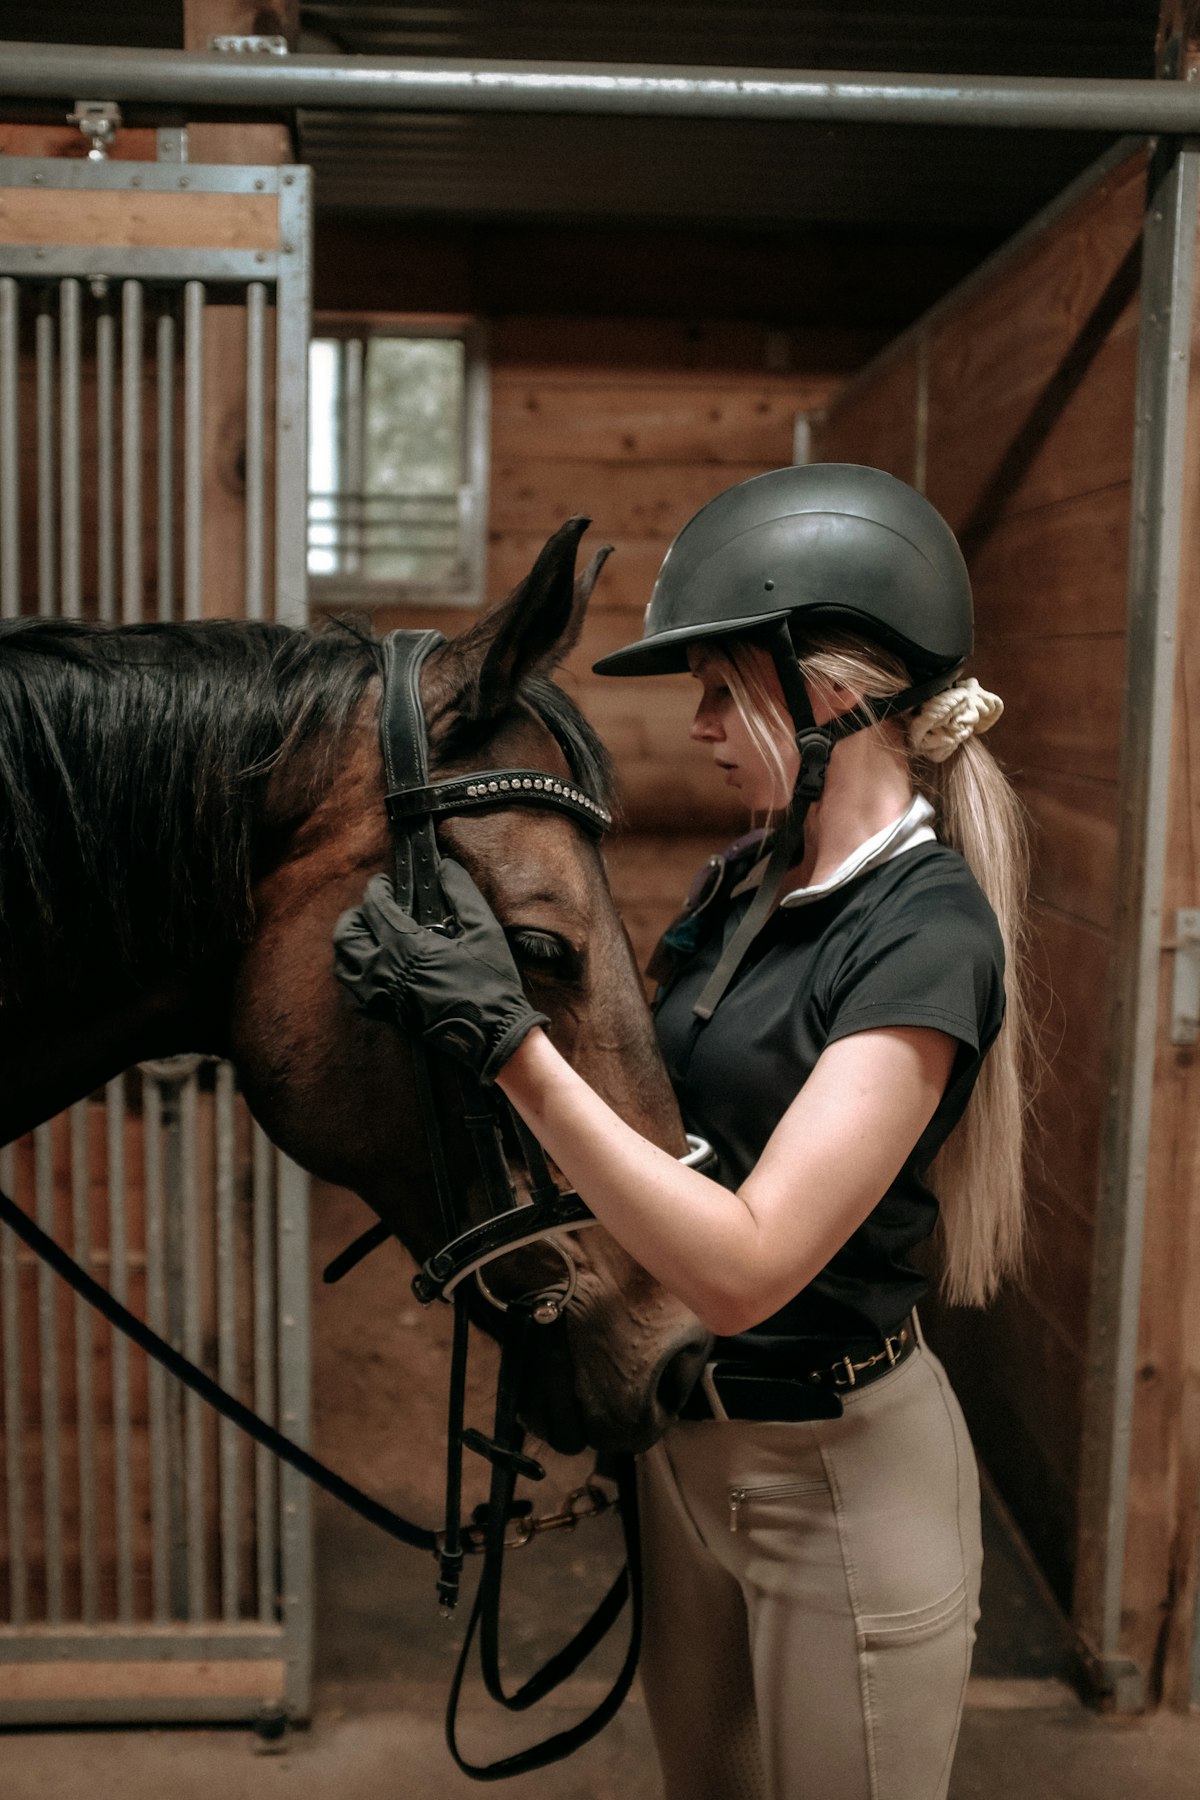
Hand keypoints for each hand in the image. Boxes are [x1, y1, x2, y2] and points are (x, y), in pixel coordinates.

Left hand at [332, 864, 548, 1083]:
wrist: (490, 1033)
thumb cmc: (489, 980)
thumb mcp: (483, 930)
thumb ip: (462, 894)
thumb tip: (446, 867)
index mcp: (405, 945)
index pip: (373, 906)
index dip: (377, 888)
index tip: (385, 883)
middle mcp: (383, 969)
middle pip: (346, 933)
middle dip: (356, 914)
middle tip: (373, 909)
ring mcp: (379, 995)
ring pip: (342, 962)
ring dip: (350, 944)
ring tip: (368, 936)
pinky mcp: (383, 1013)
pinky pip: (352, 991)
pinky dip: (354, 974)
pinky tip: (371, 967)